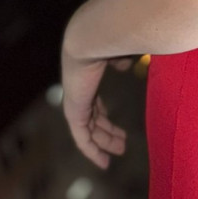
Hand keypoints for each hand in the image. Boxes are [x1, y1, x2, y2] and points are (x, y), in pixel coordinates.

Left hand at [60, 40, 129, 170]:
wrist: (90, 36)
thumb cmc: (109, 36)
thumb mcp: (120, 49)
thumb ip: (121, 58)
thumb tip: (123, 65)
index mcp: (88, 77)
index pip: (94, 105)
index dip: (105, 118)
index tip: (117, 127)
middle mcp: (80, 92)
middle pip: (93, 119)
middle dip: (107, 132)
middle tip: (122, 143)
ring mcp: (75, 102)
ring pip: (90, 130)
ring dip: (104, 144)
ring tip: (120, 152)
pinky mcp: (74, 112)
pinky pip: (83, 137)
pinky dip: (93, 151)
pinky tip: (104, 162)